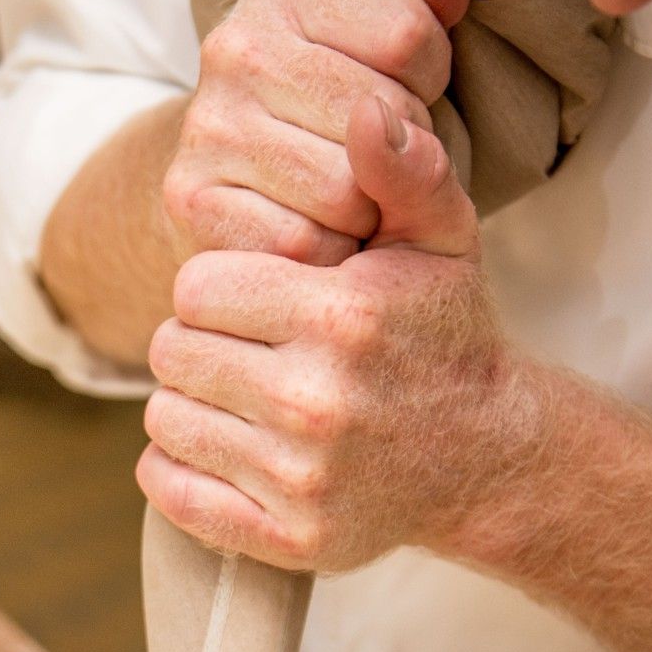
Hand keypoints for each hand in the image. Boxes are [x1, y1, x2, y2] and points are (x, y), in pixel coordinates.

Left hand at [142, 95, 545, 572]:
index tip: (260, 299)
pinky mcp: (286, 539)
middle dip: (201, 343)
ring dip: (189, 403)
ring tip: (242, 396)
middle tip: (248, 350)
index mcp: (341, 319)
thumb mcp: (441, 239)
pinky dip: (179, 467)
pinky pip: (168, 488)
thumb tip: (364, 112)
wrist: (487, 458)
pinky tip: (226, 446)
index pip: (197, 287)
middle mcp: (317, 402)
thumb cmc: (445, 335)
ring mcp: (300, 479)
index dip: (220, 288)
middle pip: (171, 351)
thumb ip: (400, 169)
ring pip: (164, 417)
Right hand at [163, 0, 469, 266]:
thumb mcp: (383, 51)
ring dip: (366, 213)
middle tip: (369, 163)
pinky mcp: (190, 200)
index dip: (427, 86)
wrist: (230, 195)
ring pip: (346, 188)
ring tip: (346, 202)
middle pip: (379, 118)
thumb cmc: (329, 120)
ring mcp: (206, 124)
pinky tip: (314, 237)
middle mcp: (234, 46)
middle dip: (396, 156)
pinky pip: (304, 244)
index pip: (409, 37)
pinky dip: (325, 255)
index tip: (395, 99)